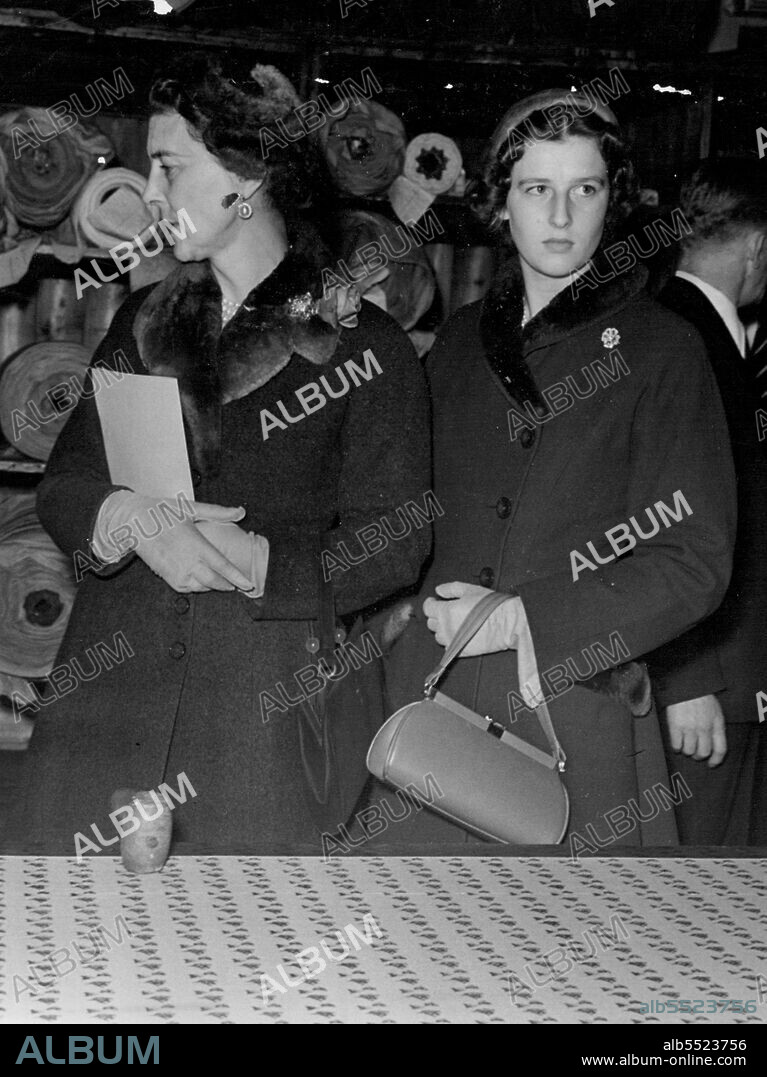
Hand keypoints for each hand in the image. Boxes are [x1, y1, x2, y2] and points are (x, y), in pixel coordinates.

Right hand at [102, 492, 255, 592]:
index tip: (249, 584)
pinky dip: (197, 587)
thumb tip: (241, 511)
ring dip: (213, 585)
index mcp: (197, 544)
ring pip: (202, 587)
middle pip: (215, 581)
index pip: (223, 566)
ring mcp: (176, 571)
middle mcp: (188, 561)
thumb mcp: (191, 508)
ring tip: (221, 581)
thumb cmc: (162, 512)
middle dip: (228, 585)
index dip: (237, 577)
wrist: (133, 521)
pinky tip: (202, 580)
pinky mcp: (167, 577)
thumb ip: (218, 512)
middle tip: (238, 585)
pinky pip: (187, 588)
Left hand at [423, 581, 520, 657]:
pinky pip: (449, 647)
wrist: (506, 624)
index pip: (427, 609)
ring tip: (455, 623)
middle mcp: (445, 627)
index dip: (430, 603)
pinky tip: (461, 634)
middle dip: (437, 616)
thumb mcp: (470, 590)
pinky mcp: (460, 652)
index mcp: (445, 611)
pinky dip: (451, 641)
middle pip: (431, 623)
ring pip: (438, 636)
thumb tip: (438, 590)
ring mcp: (452, 641)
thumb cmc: (491, 606)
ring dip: (443, 629)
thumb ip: (451, 589)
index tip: (434, 601)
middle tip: (447, 611)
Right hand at [664, 694, 726, 766]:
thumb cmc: (700, 697)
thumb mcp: (716, 711)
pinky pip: (676, 745)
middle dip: (698, 756)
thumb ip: (716, 727)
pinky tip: (676, 742)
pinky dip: (676, 747)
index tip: (711, 764)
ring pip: (689, 751)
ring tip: (684, 745)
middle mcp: (704, 728)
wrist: (685, 684)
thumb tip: (713, 742)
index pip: (720, 749)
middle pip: (703, 752)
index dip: (716, 760)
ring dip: (686, 751)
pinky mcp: (676, 726)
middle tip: (694, 752)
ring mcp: (690, 728)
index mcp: (716, 724)